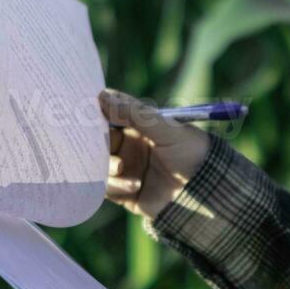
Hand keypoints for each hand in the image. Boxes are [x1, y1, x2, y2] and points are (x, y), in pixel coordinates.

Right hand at [99, 89, 211, 220]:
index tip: (82, 112)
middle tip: (99, 145)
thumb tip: (103, 95)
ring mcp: (125, 169)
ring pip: (97, 165)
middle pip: (97, 141)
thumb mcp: (166, 128)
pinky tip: (136, 185)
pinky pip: (106, 189)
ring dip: (106, 166)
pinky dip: (116, 186)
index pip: (108, 114)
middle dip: (95, 143)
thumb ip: (135, 113)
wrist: (207, 192)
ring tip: (122, 167)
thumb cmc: (192, 152)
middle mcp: (128, 146)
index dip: (95, 113)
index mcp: (137, 125)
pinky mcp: (125, 192)